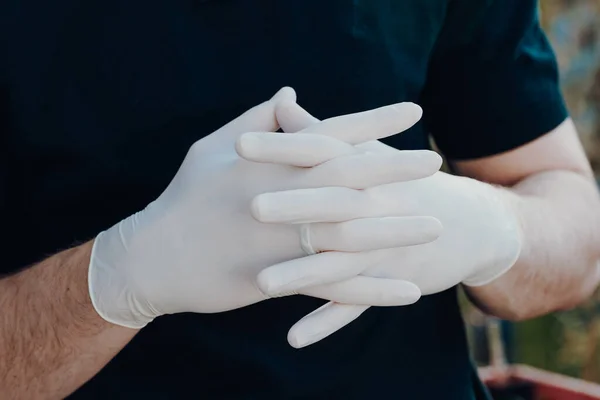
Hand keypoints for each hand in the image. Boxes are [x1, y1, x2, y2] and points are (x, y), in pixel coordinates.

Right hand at [88, 88, 443, 328]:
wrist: (153, 257)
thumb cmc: (183, 196)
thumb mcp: (212, 147)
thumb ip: (256, 120)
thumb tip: (289, 94)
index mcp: (269, 164)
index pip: (332, 135)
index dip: (373, 123)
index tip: (412, 112)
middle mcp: (282, 199)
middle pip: (351, 181)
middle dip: (396, 169)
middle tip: (435, 161)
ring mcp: (282, 241)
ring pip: (351, 235)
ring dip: (397, 230)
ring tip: (437, 224)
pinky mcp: (279, 280)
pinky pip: (335, 287)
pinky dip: (373, 290)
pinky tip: (407, 291)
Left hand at [246, 100, 522, 346]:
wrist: (465, 222)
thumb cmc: (402, 182)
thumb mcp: (366, 152)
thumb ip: (319, 131)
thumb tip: (280, 101)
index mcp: (362, 169)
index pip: (319, 152)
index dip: (280, 148)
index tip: (238, 144)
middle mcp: (373, 206)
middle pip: (331, 204)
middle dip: (293, 205)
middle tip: (250, 207)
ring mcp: (383, 247)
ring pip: (339, 262)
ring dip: (303, 274)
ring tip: (262, 285)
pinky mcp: (390, 280)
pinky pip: (356, 304)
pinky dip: (328, 321)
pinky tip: (294, 338)